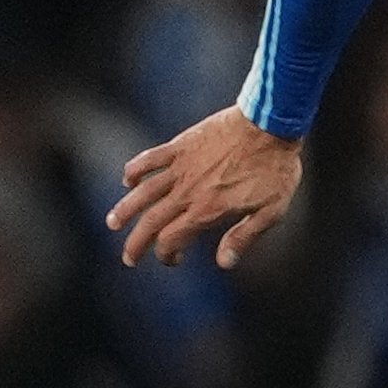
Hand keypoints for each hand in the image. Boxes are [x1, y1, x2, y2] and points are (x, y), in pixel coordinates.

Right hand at [107, 108, 305, 269]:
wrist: (270, 124)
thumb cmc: (275, 169)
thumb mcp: (270, 211)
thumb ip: (244, 237)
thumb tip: (223, 263)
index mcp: (208, 210)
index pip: (173, 240)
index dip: (166, 255)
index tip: (172, 259)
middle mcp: (188, 192)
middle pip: (152, 222)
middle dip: (136, 243)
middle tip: (128, 259)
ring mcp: (182, 167)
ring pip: (144, 192)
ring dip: (125, 209)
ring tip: (112, 223)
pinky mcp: (181, 145)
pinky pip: (151, 158)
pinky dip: (136, 169)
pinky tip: (128, 179)